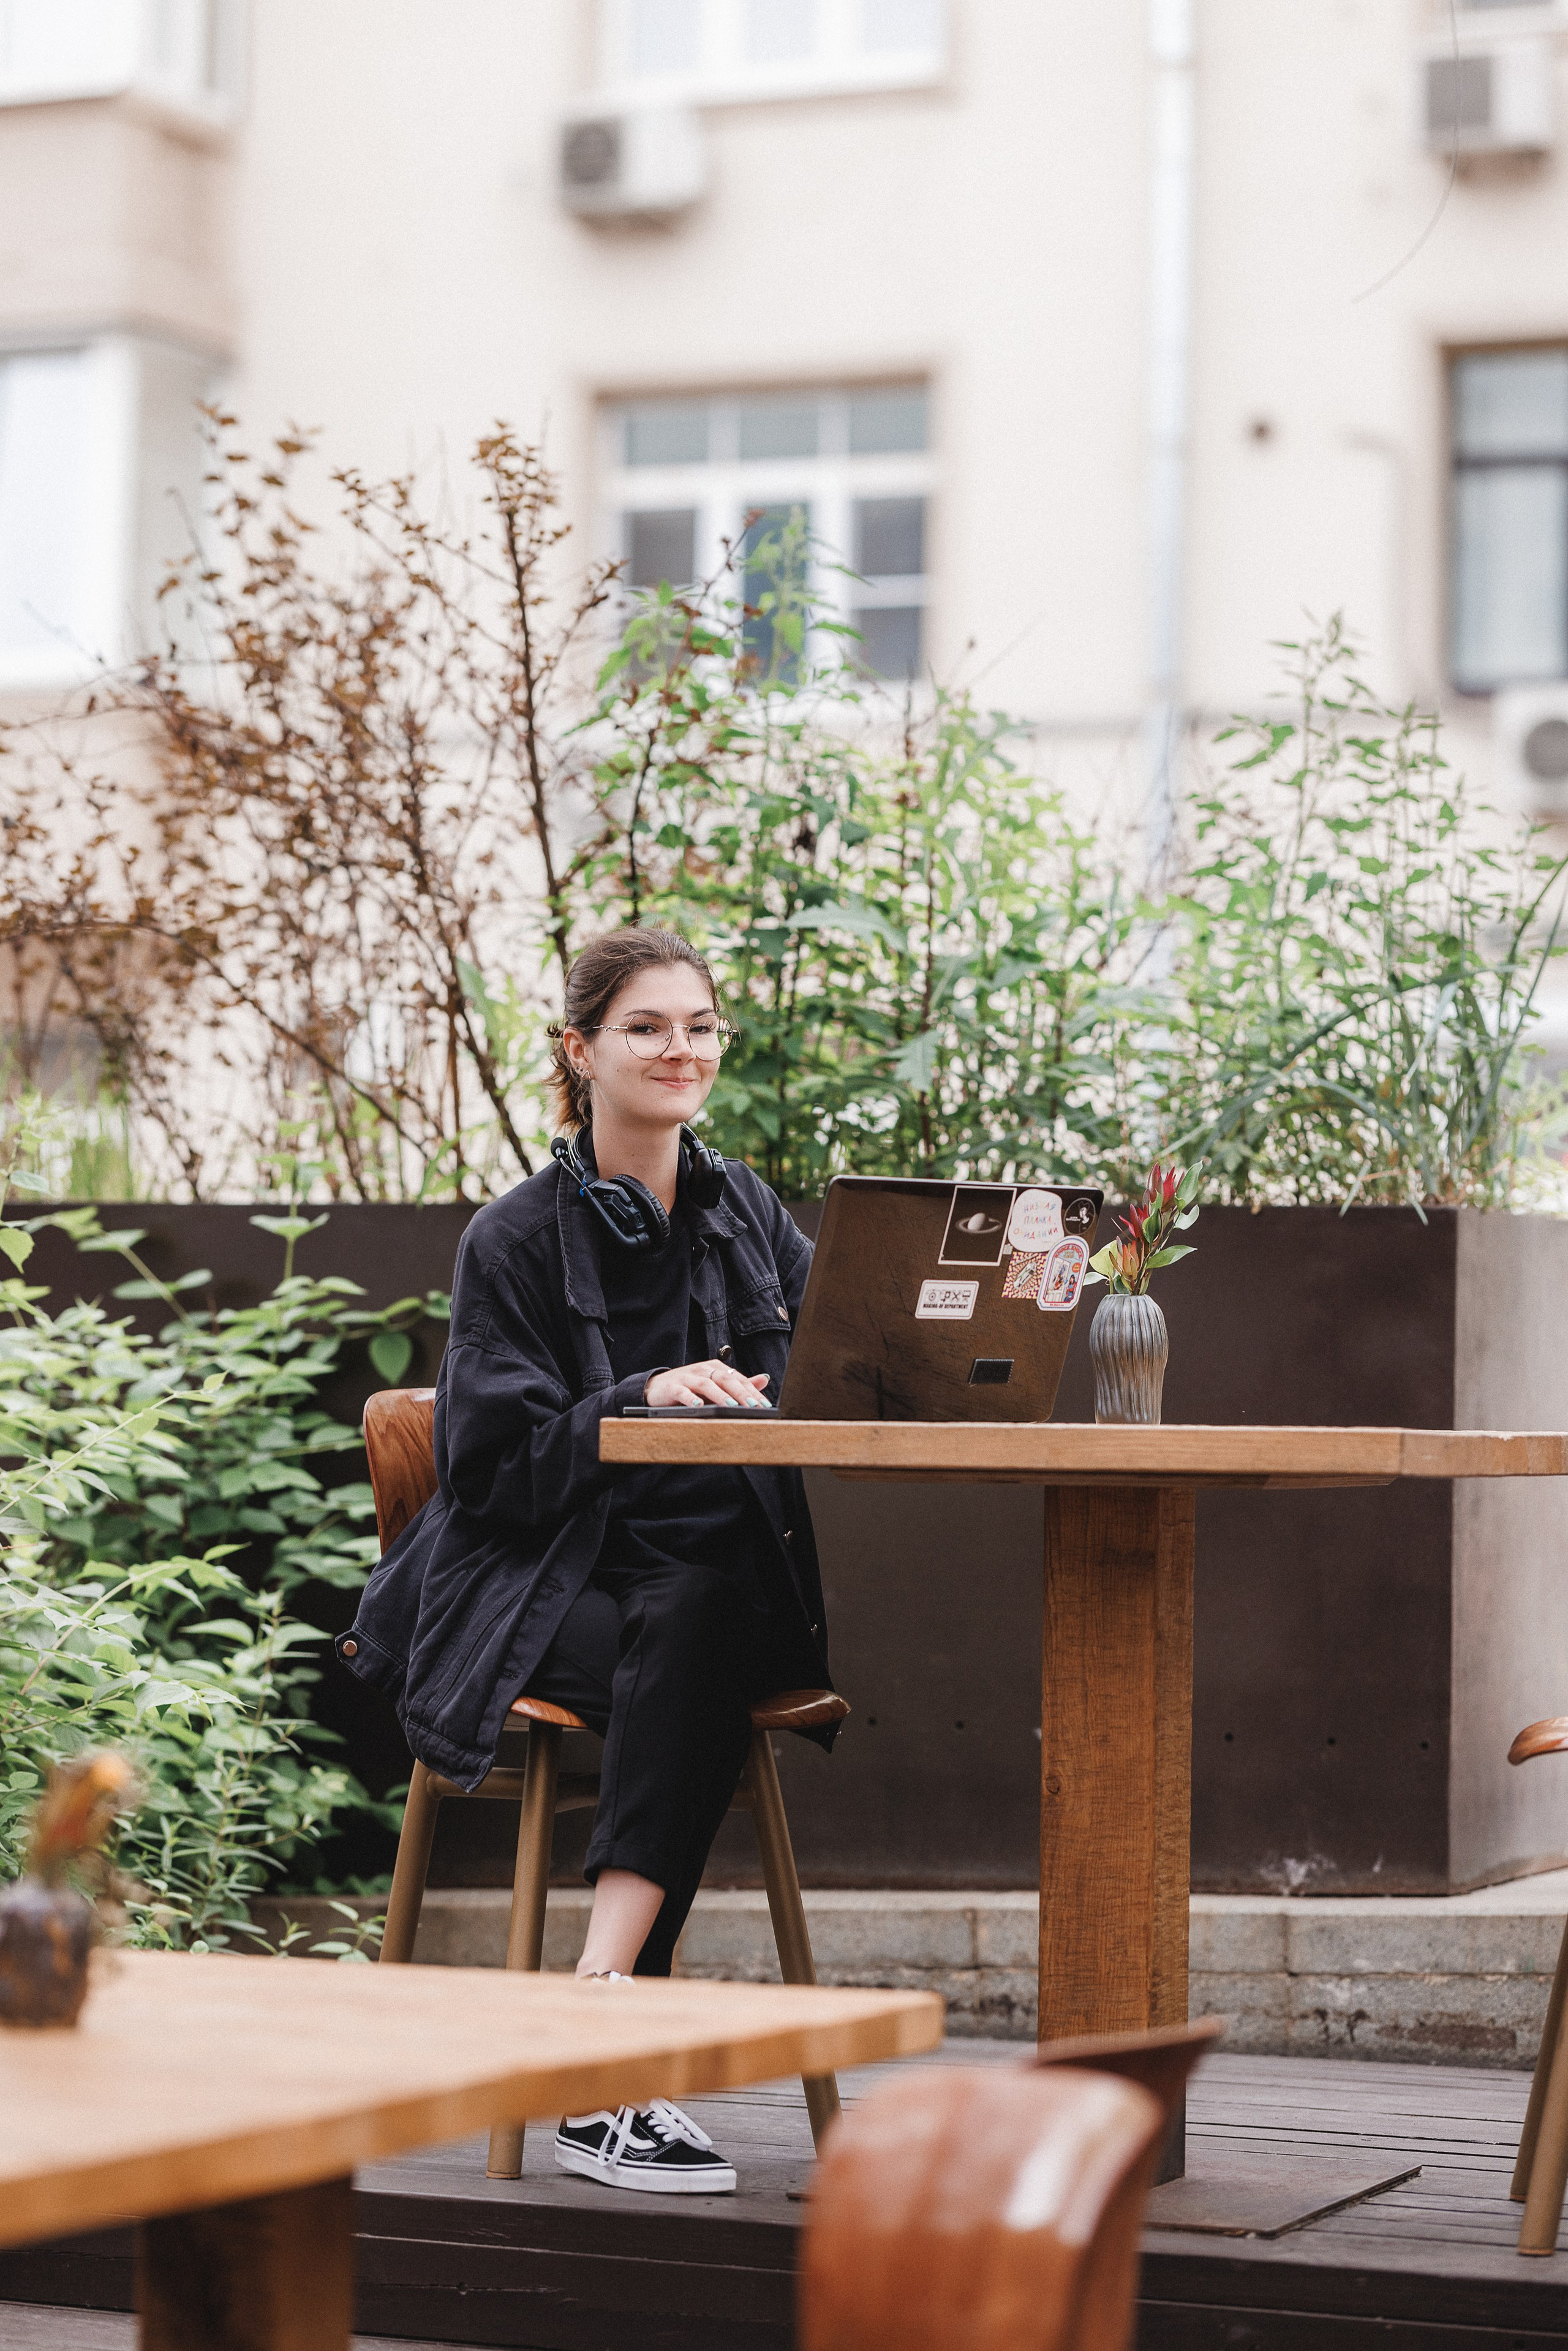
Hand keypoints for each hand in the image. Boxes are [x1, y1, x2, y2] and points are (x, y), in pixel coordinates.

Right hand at [644, 1361, 770, 1408]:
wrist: (656, 1388)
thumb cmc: (690, 1389)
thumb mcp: (716, 1387)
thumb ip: (739, 1384)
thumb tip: (765, 1379)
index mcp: (716, 1369)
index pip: (738, 1379)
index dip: (753, 1391)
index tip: (765, 1405)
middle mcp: (704, 1370)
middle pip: (725, 1379)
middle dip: (741, 1393)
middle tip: (753, 1406)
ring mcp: (687, 1377)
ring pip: (706, 1384)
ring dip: (720, 1396)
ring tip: (731, 1406)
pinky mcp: (672, 1387)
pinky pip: (683, 1392)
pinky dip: (691, 1398)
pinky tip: (699, 1406)